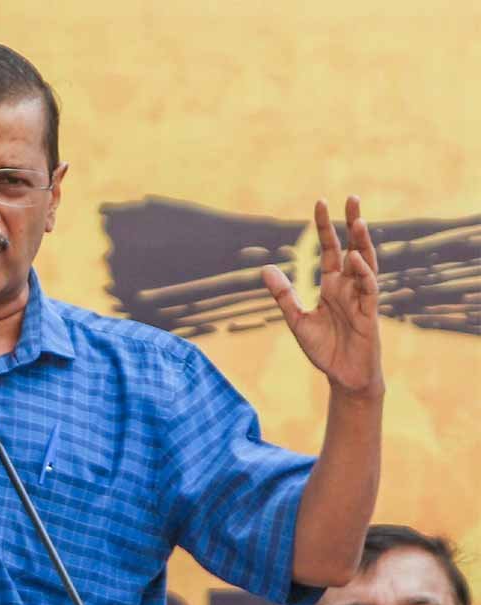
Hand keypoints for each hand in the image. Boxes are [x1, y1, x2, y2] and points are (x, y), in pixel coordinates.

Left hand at [261, 197, 383, 397]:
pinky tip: (355, 258)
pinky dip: (363, 273)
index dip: (325, 227)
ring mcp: (360, 299)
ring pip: (365, 263)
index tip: (321, 203)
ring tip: (358, 219)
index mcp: (332, 286)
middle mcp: (348, 287)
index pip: (329, 249)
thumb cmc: (323, 349)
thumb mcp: (296, 320)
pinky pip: (368, 289)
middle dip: (352, 223)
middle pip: (352, 248)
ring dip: (362, 242)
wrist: (342, 377)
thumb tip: (264, 268)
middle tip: (352, 197)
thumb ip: (283, 295)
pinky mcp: (369, 315)